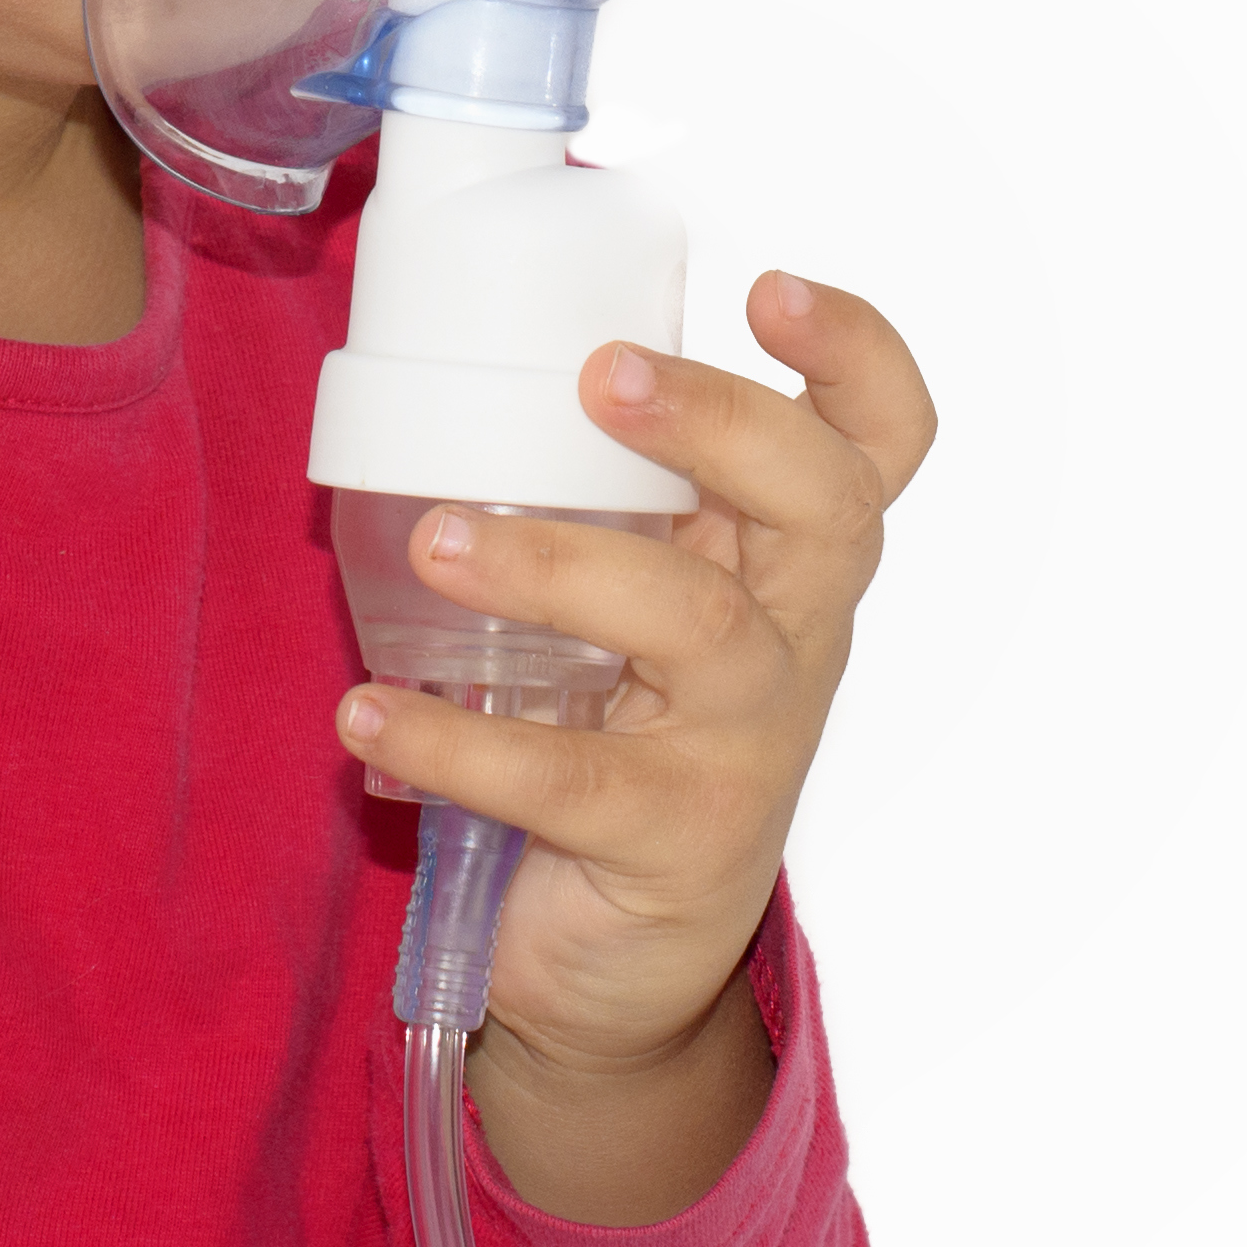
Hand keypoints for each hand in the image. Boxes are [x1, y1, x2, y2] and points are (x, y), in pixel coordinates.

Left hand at [335, 272, 935, 1218]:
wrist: (622, 959)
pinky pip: (570, 778)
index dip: (856, 358)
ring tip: (436, 539)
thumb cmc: (621, 731)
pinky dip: (455, 742)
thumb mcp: (636, 605)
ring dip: (557, 566)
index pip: (878, 443)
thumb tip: (449, 363)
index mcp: (784, 558)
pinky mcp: (674, 838)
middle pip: (824, 505)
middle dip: (721, 421)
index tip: (769, 288)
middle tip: (601, 373)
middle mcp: (792, 637)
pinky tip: (367, 715)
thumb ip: (597, 502)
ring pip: (695, 627)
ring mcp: (745, 741)